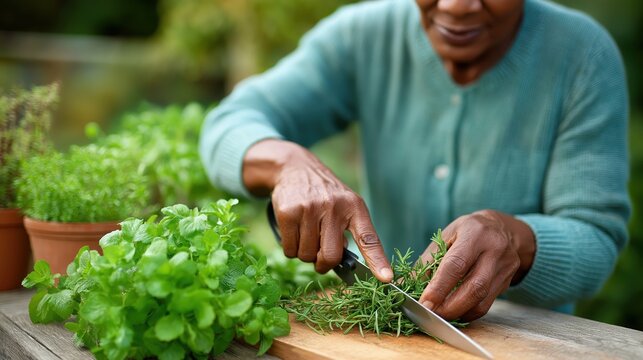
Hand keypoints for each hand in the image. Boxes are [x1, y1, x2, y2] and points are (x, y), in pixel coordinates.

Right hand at [243, 139, 392, 281]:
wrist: (295, 168)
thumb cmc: (324, 195)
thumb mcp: (345, 205)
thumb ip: (349, 231)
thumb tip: (345, 265)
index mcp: (354, 207)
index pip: (369, 238)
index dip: (378, 260)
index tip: (386, 279)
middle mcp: (334, 206)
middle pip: (331, 256)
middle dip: (323, 264)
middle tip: (319, 256)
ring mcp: (310, 208)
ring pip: (306, 256)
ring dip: (305, 253)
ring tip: (306, 232)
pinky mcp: (288, 212)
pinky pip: (289, 249)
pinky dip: (290, 248)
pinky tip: (293, 230)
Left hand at [418, 210, 534, 320]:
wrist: (501, 228)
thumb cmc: (467, 231)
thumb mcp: (445, 237)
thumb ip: (427, 262)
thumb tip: (407, 286)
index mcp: (475, 234)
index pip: (456, 265)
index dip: (439, 287)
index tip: (424, 303)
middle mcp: (494, 250)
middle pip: (474, 287)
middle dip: (449, 306)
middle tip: (430, 315)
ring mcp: (504, 267)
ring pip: (482, 300)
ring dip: (458, 313)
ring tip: (440, 316)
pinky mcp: (507, 281)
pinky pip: (487, 304)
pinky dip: (468, 312)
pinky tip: (455, 312)